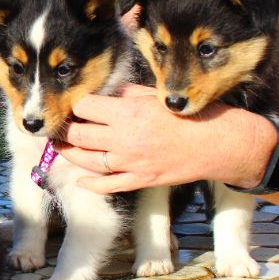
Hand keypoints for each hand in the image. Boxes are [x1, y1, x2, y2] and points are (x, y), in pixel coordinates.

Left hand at [56, 84, 273, 193]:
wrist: (221, 144)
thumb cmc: (191, 115)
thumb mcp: (157, 97)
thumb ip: (128, 95)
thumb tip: (107, 94)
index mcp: (128, 114)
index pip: (85, 107)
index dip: (76, 105)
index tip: (72, 105)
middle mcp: (124, 139)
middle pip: (79, 134)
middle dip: (64, 130)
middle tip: (57, 127)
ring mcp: (131, 163)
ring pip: (86, 161)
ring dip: (69, 154)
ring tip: (61, 148)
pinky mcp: (141, 180)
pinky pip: (107, 186)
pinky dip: (90, 184)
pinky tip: (80, 179)